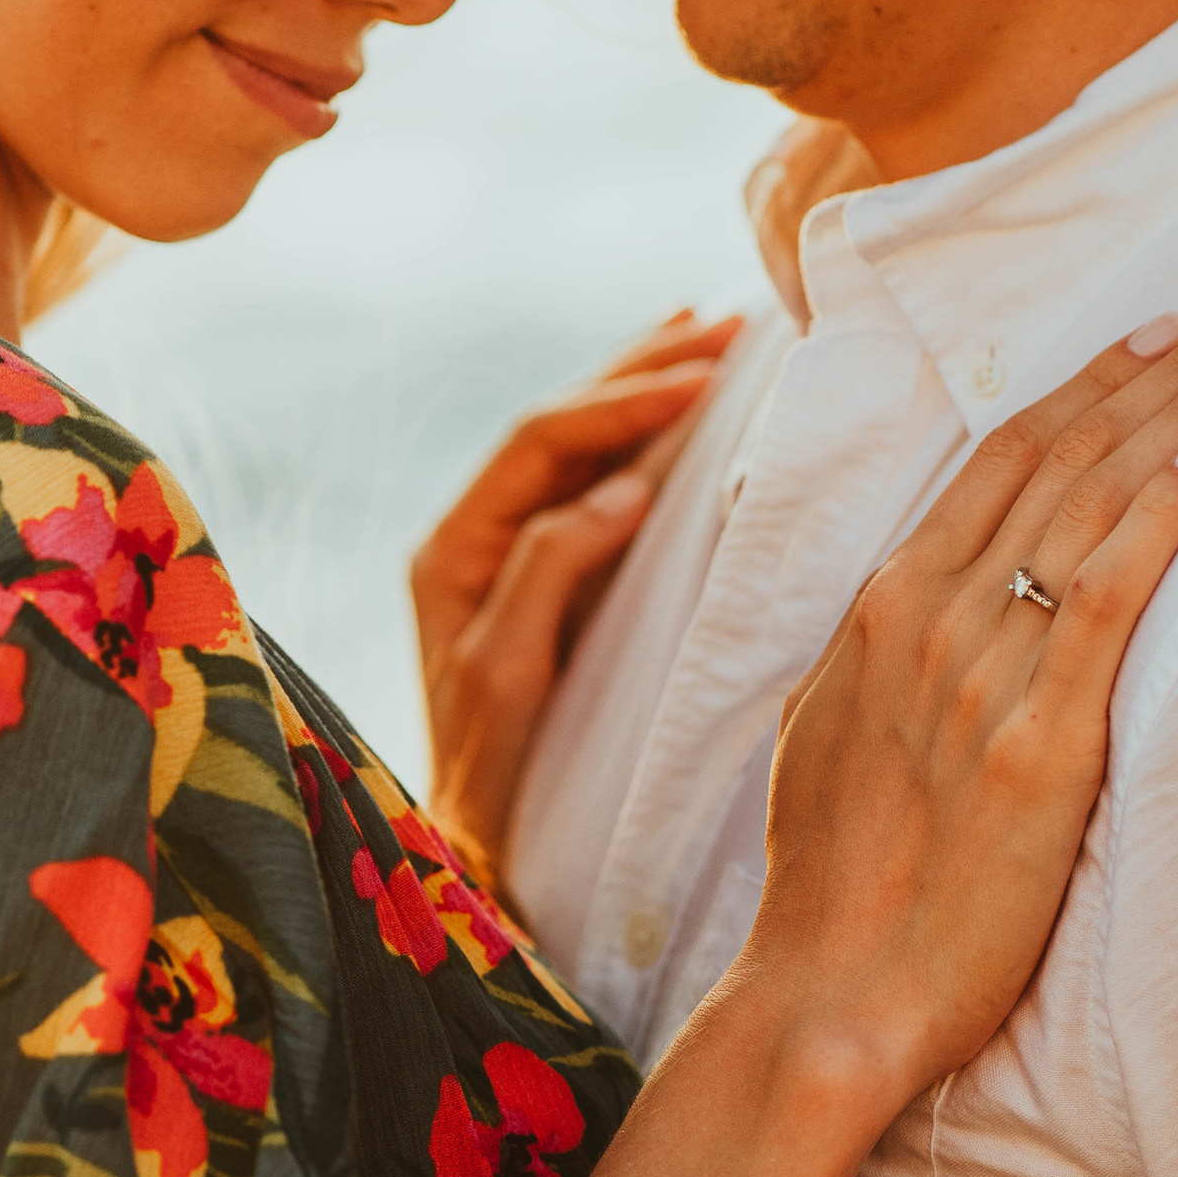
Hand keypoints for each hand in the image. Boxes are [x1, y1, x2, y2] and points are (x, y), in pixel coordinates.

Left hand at [413, 310, 740, 868]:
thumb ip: (551, 571)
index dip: (619, 399)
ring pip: (580, 445)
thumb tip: (620, 487)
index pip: (540, 441)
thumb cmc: (491, 772)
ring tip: (708, 338)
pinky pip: (596, 485)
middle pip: (560, 424)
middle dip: (640, 370)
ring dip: (643, 388)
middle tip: (724, 327)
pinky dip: (642, 439)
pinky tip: (680, 410)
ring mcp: (510, 554)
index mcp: (453, 548)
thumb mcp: (511, 671)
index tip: (699, 374)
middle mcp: (475, 536)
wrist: (482, 849)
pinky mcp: (548, 579)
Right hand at [736, 296, 1177, 1122]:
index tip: (1164, 329)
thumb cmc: (836, 883)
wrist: (828, 994)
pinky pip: (1108, 598)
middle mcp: (928, 616)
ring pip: (1093, 502)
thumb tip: (923, 605)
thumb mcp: (836, 729)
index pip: (1001, 454)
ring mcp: (980, 673)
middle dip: (1164, 366)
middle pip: (1061, 454)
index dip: (1091, 382)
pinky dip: (1163, 513)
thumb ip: (885, 653)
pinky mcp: (1037, 742)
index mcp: (882, 606)